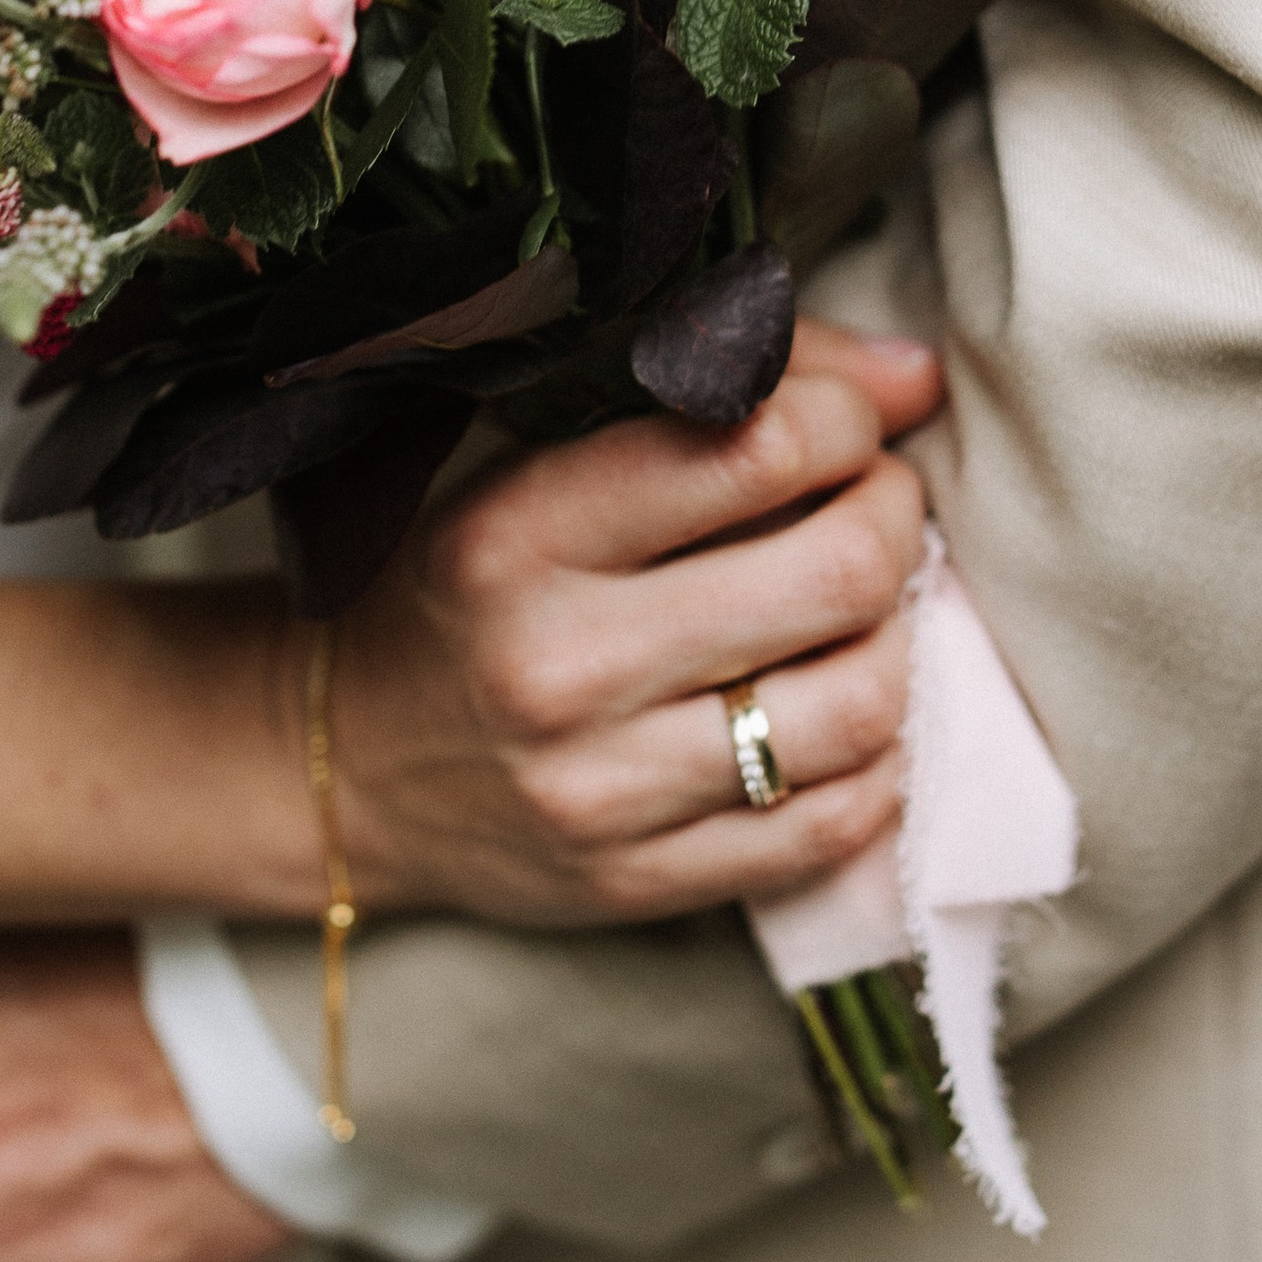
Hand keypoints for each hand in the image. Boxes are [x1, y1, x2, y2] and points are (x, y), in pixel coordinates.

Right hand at [341, 319, 940, 927]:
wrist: (347, 760)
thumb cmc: (466, 583)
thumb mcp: (534, 458)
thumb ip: (720, 396)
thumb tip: (914, 376)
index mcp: (515, 534)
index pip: (753, 447)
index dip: (843, 419)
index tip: (836, 426)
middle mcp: (555, 666)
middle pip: (837, 575)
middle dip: (892, 519)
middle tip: (874, 506)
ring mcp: (600, 791)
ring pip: (860, 706)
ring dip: (899, 639)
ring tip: (864, 609)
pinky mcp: (640, 885)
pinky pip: (836, 823)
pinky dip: (876, 756)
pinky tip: (838, 708)